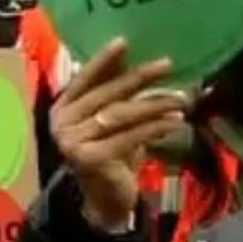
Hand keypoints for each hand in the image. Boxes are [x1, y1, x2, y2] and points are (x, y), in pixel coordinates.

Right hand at [52, 38, 185, 230]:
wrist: (105, 199)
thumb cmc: (109, 152)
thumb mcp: (109, 118)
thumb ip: (112, 90)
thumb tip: (130, 52)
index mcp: (62, 108)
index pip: (83, 78)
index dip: (103, 60)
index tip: (124, 42)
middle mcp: (62, 124)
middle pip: (106, 95)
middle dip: (138, 78)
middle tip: (166, 64)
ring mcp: (73, 142)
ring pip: (120, 115)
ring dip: (153, 104)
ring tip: (180, 98)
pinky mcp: (91, 159)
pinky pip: (130, 137)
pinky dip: (156, 127)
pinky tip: (176, 122)